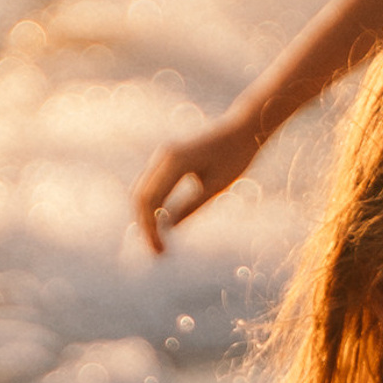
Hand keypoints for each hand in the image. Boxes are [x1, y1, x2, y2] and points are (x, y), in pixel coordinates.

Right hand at [132, 113, 265, 256]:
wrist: (242, 129)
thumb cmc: (235, 156)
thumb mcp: (215, 187)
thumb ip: (190, 206)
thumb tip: (168, 229)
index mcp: (174, 162)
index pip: (150, 201)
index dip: (150, 229)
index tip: (160, 251)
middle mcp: (163, 156)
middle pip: (140, 197)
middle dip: (145, 226)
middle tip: (158, 253)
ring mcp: (163, 156)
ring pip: (143, 191)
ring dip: (146, 218)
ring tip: (158, 243)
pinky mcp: (169, 159)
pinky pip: (152, 185)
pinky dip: (152, 207)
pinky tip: (161, 225)